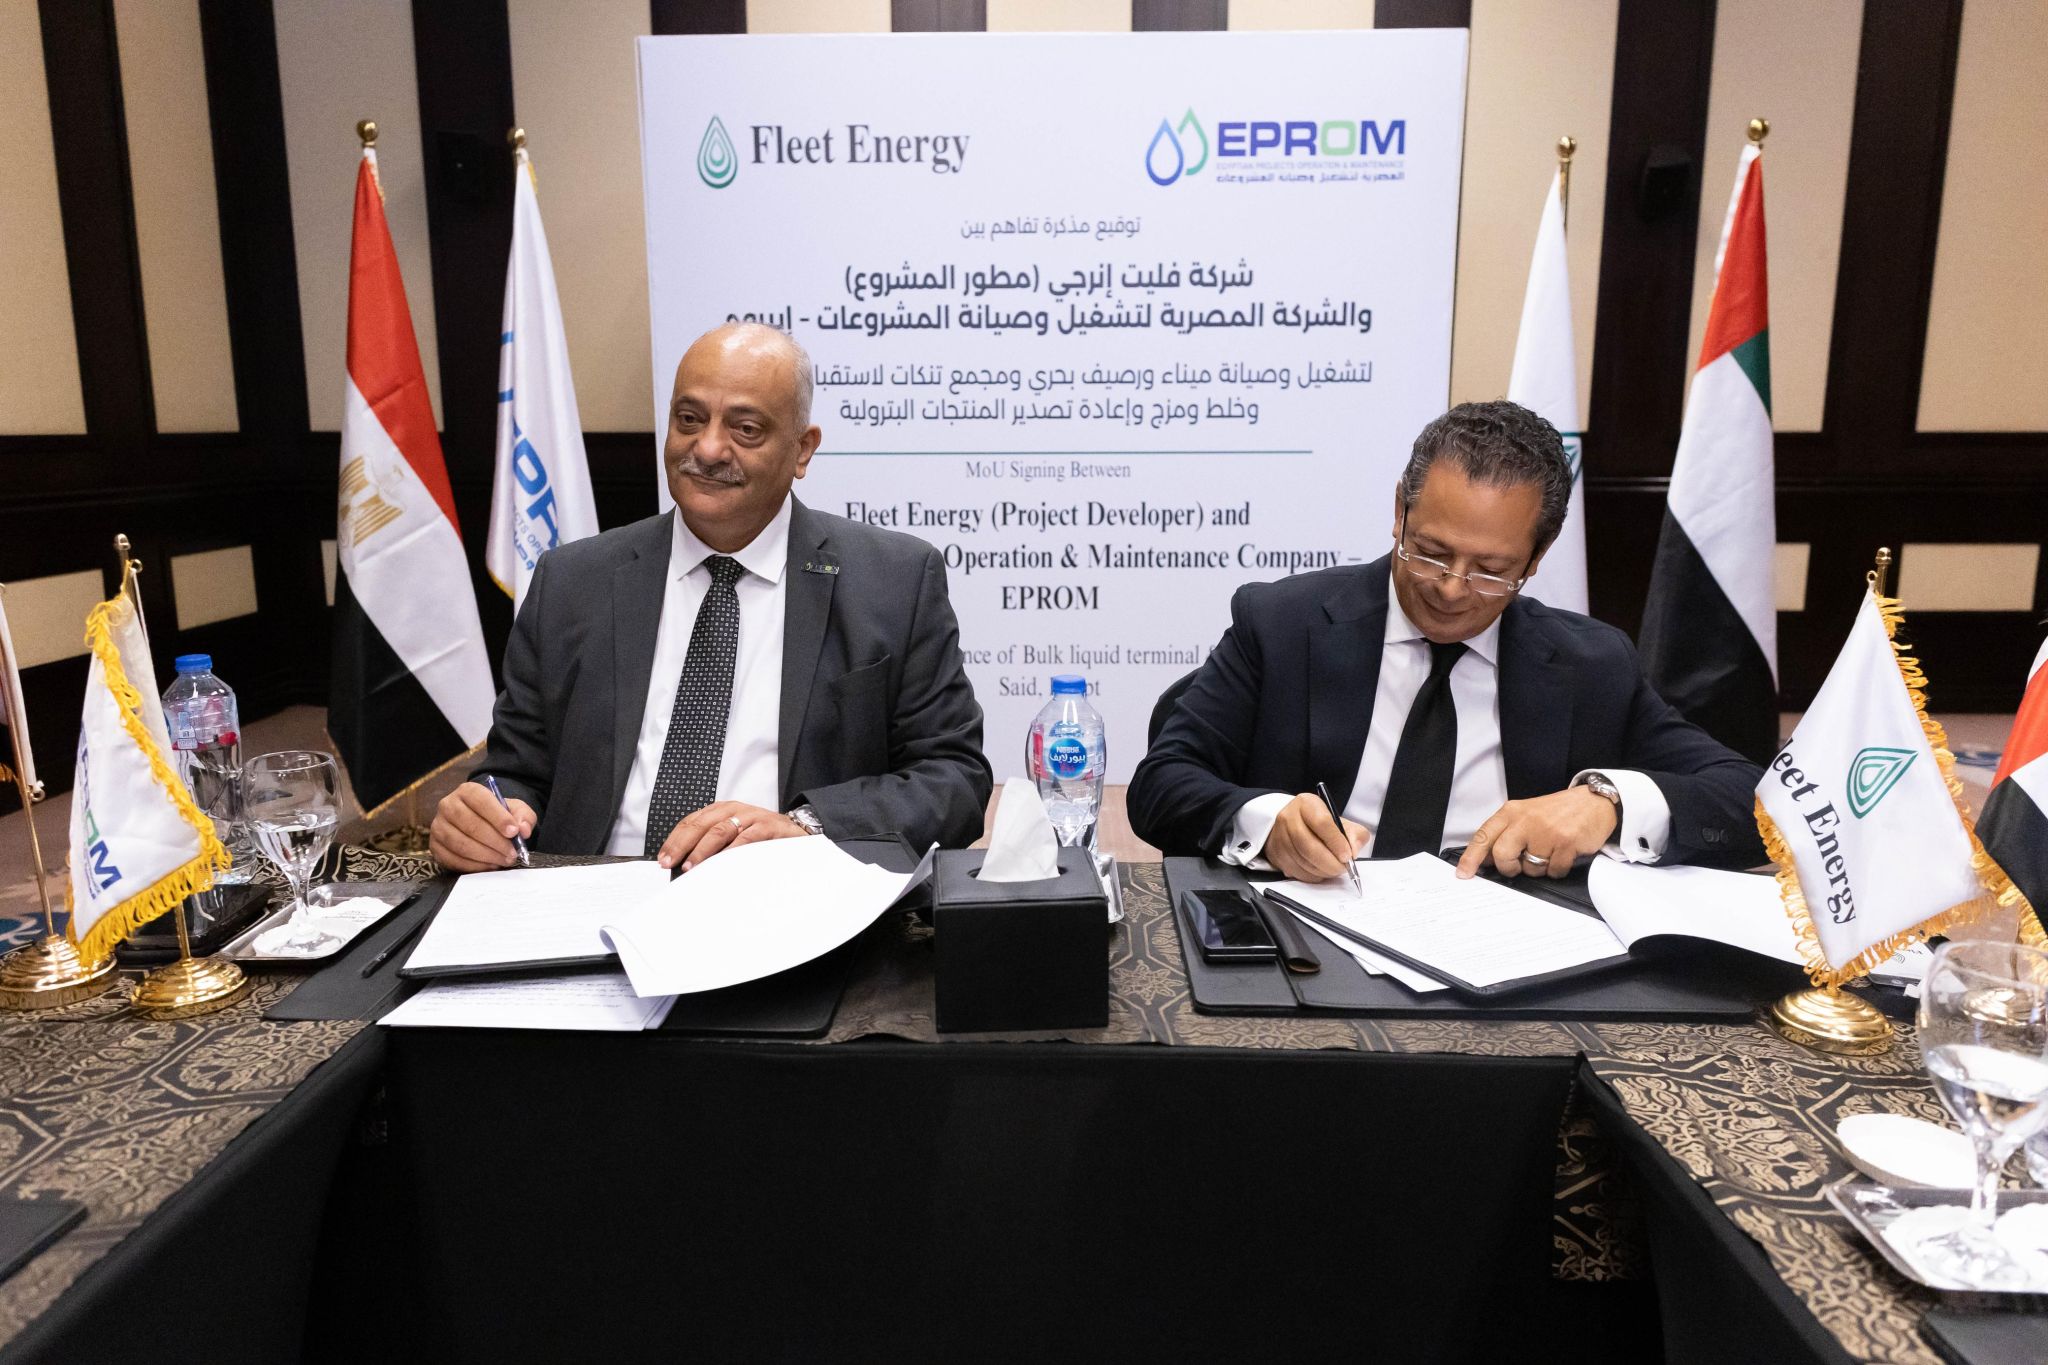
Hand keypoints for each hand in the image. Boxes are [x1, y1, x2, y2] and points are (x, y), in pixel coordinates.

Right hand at [430, 781, 536, 871]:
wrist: (480, 825)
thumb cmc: (498, 816)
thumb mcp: (515, 810)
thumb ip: (523, 816)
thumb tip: (523, 829)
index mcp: (467, 791)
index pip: (481, 801)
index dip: (498, 817)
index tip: (514, 832)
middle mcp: (448, 805)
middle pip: (470, 825)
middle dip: (495, 841)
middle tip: (512, 853)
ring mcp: (438, 826)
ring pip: (461, 844)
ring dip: (486, 855)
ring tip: (504, 860)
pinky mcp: (435, 846)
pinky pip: (452, 859)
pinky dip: (474, 865)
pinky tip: (490, 866)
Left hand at [657, 801, 808, 869]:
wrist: (795, 830)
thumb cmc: (760, 836)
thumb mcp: (733, 836)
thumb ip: (712, 845)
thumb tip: (685, 865)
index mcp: (721, 810)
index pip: (690, 822)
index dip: (674, 840)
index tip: (663, 858)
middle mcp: (733, 809)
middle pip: (700, 825)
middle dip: (682, 845)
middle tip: (671, 863)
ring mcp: (750, 816)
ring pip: (719, 830)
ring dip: (702, 850)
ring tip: (691, 866)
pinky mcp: (766, 826)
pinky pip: (746, 838)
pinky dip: (731, 851)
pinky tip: (721, 862)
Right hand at [1264, 793, 1369, 882]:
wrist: (1293, 827)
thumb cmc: (1319, 825)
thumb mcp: (1340, 821)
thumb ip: (1354, 834)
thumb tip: (1353, 851)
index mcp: (1307, 804)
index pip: (1322, 823)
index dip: (1336, 842)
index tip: (1347, 856)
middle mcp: (1288, 817)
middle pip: (1309, 846)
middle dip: (1330, 862)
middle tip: (1343, 868)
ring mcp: (1279, 837)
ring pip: (1303, 861)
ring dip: (1323, 871)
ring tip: (1333, 869)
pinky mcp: (1276, 855)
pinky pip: (1296, 872)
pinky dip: (1312, 876)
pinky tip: (1320, 871)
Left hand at [1455, 787, 1617, 879]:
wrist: (1593, 802)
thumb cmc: (1556, 812)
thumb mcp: (1525, 815)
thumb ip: (1505, 833)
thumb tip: (1485, 860)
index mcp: (1511, 812)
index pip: (1484, 836)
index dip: (1471, 858)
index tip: (1463, 874)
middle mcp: (1526, 820)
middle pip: (1502, 855)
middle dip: (1509, 867)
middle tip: (1518, 866)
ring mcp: (1547, 832)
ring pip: (1531, 868)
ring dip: (1539, 868)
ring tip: (1549, 851)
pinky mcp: (1567, 843)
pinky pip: (1554, 871)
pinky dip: (1558, 869)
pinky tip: (1563, 854)